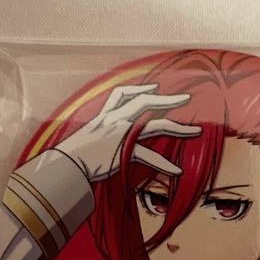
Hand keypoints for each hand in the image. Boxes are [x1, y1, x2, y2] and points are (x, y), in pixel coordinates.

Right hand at [55, 83, 200, 181]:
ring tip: (196, 131)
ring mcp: (120, 134)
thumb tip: (100, 139)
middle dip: (168, 99)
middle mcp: (114, 119)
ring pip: (155, 126)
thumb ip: (96, 134)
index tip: (154, 88)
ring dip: (178, 128)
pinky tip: (177, 171)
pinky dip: (164, 165)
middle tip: (186, 99)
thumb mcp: (83, 137)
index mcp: (104, 115)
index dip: (140, 89)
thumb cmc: (70, 155)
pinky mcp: (123, 151)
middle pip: (146, 102)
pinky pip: (149, 156)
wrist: (63, 166)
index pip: (123, 94)